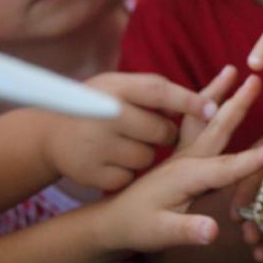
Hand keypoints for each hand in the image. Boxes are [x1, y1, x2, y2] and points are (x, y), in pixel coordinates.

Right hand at [40, 72, 217, 190]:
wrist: (50, 134)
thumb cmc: (97, 104)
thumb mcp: (117, 86)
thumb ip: (153, 90)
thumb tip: (201, 104)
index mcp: (114, 88)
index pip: (159, 92)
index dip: (188, 101)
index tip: (212, 109)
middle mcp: (105, 115)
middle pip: (160, 131)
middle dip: (163, 132)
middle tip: (149, 129)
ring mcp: (96, 146)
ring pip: (147, 157)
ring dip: (144, 153)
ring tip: (122, 142)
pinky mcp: (91, 174)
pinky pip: (129, 177)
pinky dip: (126, 172)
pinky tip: (111, 160)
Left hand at [95, 75, 262, 252]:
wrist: (110, 221)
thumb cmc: (136, 227)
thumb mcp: (161, 233)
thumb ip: (188, 230)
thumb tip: (214, 231)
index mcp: (188, 175)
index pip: (229, 166)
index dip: (257, 157)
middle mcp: (188, 159)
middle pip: (218, 126)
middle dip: (238, 103)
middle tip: (255, 79)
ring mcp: (183, 154)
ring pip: (205, 118)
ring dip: (219, 93)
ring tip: (232, 70)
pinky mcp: (180, 155)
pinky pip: (195, 124)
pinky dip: (207, 106)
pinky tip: (213, 95)